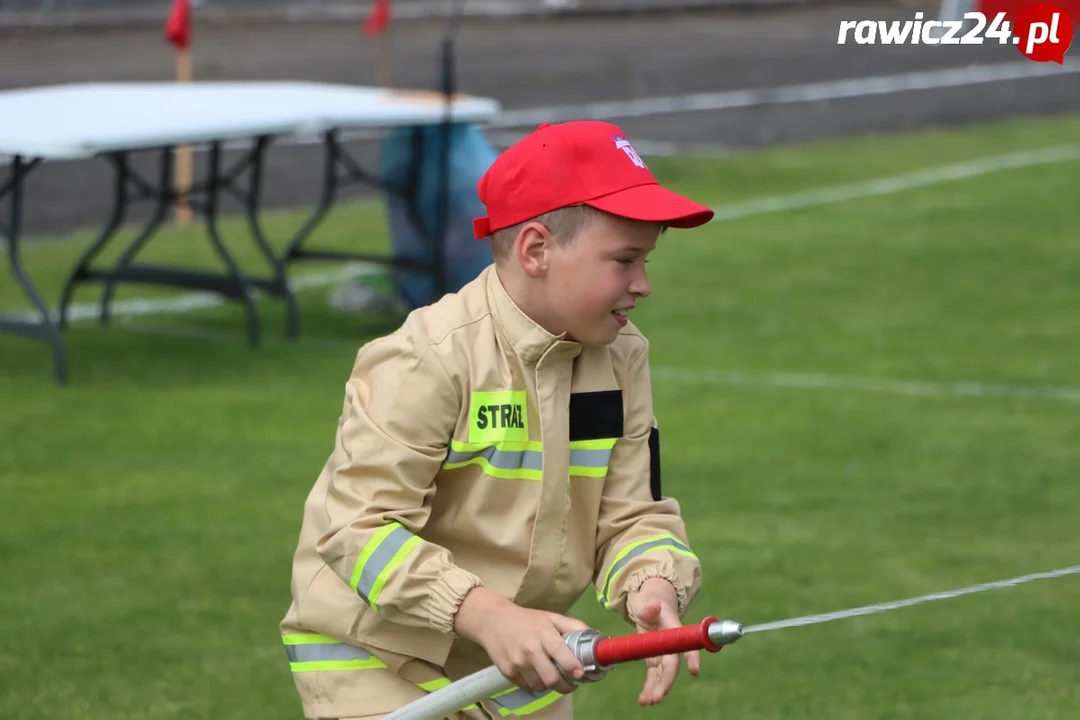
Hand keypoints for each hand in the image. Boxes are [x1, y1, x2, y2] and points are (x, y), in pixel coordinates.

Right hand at [454, 586, 589, 694]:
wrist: (492, 620)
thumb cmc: (526, 619)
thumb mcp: (550, 617)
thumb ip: (573, 626)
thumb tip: (595, 638)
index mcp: (543, 633)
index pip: (559, 652)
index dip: (571, 665)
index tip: (580, 674)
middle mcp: (530, 649)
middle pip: (550, 678)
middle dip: (564, 686)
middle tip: (571, 684)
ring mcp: (517, 662)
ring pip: (539, 686)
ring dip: (549, 685)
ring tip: (551, 677)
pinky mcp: (507, 672)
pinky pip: (526, 687)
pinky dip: (534, 684)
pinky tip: (536, 674)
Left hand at [628, 577, 699, 705]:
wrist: (650, 605)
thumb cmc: (649, 602)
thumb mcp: (645, 601)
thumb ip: (648, 605)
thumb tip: (653, 606)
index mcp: (673, 629)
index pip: (685, 645)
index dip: (692, 658)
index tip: (695, 671)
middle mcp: (671, 645)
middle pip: (672, 667)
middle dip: (665, 683)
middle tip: (657, 697)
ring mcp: (663, 654)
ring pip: (662, 675)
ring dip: (656, 689)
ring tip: (647, 702)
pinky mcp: (654, 660)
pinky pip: (653, 676)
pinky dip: (649, 688)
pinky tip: (643, 700)